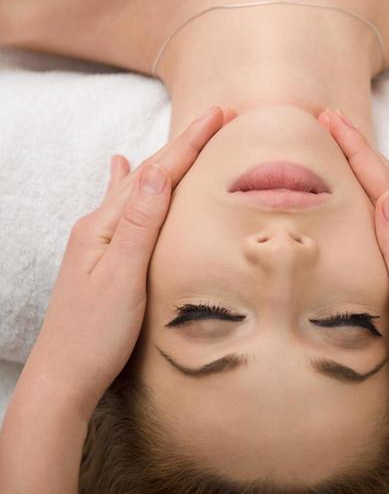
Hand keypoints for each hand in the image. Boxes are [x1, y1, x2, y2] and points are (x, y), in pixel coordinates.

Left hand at [23, 104, 235, 419]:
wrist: (63, 379)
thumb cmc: (94, 335)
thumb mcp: (123, 277)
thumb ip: (141, 223)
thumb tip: (157, 169)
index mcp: (106, 224)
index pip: (157, 172)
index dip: (190, 142)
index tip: (219, 113)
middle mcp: (99, 224)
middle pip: (148, 173)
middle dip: (183, 144)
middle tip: (215, 117)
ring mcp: (98, 240)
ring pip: (138, 187)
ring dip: (164, 160)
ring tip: (182, 138)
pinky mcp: (102, 256)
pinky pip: (125, 206)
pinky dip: (132, 183)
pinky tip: (120, 168)